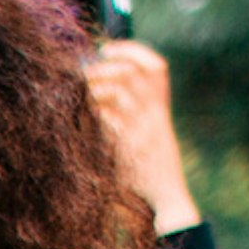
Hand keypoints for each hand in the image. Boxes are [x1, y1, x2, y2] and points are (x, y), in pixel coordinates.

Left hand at [85, 43, 197, 232]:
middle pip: (130, 73)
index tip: (106, 49)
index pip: (156, 67)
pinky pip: (107, 120)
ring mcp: (141, 131)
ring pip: (117, 92)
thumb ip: (136, 112)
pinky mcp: (127, 149)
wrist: (169, 199)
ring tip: (80, 96)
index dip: (132, 50)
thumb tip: (104, 88)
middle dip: (102, 68)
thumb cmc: (152, 169)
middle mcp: (154, 116)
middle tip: (83, 75)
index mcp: (161, 111)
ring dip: (93, 88)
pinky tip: (81, 117)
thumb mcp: (152, 135)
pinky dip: (92, 113)